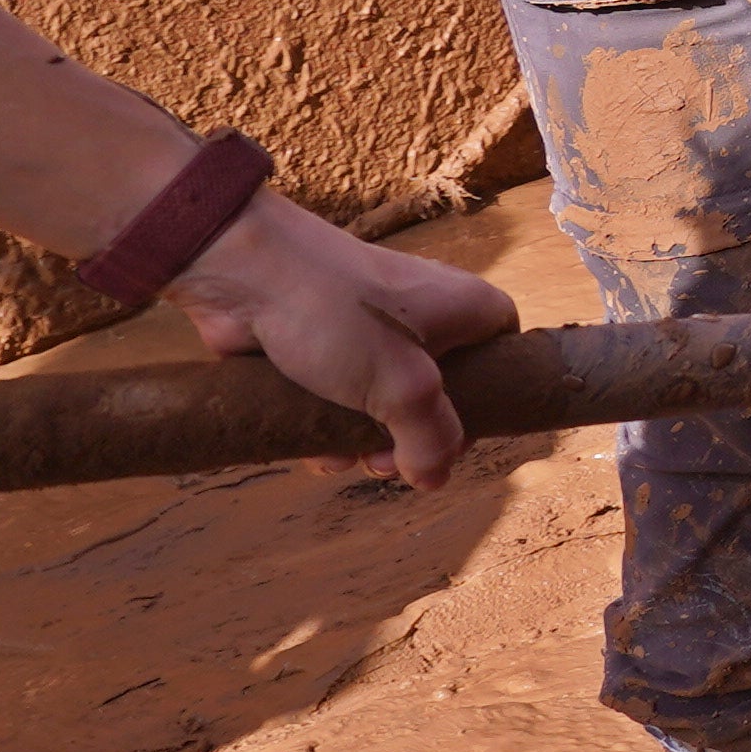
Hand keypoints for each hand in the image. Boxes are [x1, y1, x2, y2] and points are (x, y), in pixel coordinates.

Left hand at [169, 201, 519, 488]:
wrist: (246, 270)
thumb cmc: (340, 314)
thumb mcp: (403, 387)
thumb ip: (430, 439)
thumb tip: (433, 480)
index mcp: (465, 309)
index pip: (504, 358)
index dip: (487, 405)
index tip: (455, 440)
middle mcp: (425, 316)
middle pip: (438, 392)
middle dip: (410, 438)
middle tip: (385, 464)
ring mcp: (370, 330)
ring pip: (383, 401)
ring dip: (362, 439)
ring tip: (339, 458)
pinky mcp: (322, 344)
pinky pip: (339, 396)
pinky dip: (327, 423)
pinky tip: (309, 446)